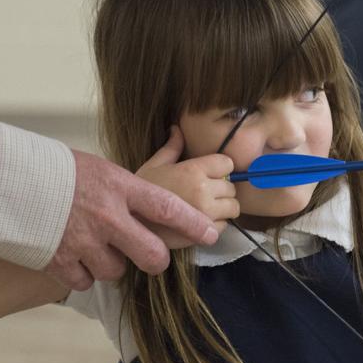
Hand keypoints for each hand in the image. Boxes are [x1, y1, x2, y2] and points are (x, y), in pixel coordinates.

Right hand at [45, 149, 219, 290]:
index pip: (168, 208)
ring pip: (117, 271)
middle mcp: (107, 216)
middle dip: (156, 261)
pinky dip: (82, 275)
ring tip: (96, 247)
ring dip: (111, 265)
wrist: (2, 179)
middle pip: (152, 254)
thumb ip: (125, 188)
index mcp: (119, 187)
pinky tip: (73, 258)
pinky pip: (85, 281)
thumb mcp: (97, 168)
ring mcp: (84, 242)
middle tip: (153, 259)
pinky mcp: (60, 261)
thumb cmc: (51, 168)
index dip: (193, 224)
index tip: (210, 234)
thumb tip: (147, 200)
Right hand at [135, 126, 237, 244]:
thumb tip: (177, 129)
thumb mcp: (153, 166)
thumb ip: (171, 147)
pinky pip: (225, 226)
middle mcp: (203, 190)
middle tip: (205, 194)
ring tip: (205, 209)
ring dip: (223, 208)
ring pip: (233, 207)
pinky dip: (216, 225)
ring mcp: (206, 213)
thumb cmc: (139, 195)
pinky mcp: (205, 234)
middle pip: (231, 187)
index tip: (211, 175)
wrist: (129, 226)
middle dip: (221, 190)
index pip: (227, 163)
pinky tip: (199, 223)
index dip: (220, 168)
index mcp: (192, 170)